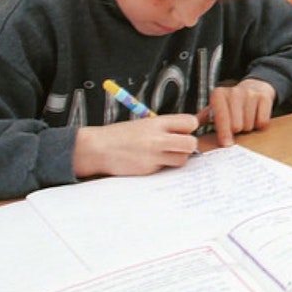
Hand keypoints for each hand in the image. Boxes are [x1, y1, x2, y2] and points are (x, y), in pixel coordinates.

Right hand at [73, 114, 199, 177]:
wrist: (97, 148)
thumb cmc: (121, 136)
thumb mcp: (144, 124)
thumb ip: (167, 126)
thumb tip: (194, 124)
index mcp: (157, 122)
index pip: (190, 122)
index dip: (190, 127)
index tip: (183, 131)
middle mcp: (157, 138)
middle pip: (191, 143)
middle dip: (189, 145)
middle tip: (179, 146)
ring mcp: (153, 155)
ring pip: (182, 159)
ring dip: (178, 158)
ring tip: (164, 155)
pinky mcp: (149, 170)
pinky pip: (166, 169)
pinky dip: (163, 166)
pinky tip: (151, 162)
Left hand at [200, 79, 276, 146]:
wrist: (255, 86)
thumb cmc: (232, 102)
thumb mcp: (216, 106)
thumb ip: (204, 118)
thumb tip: (189, 129)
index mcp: (218, 95)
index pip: (221, 119)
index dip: (224, 133)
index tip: (226, 144)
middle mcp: (234, 92)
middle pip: (236, 126)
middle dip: (237, 130)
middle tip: (237, 125)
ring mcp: (250, 94)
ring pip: (249, 125)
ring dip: (248, 127)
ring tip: (245, 118)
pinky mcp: (264, 98)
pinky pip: (262, 122)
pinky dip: (259, 124)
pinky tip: (255, 116)